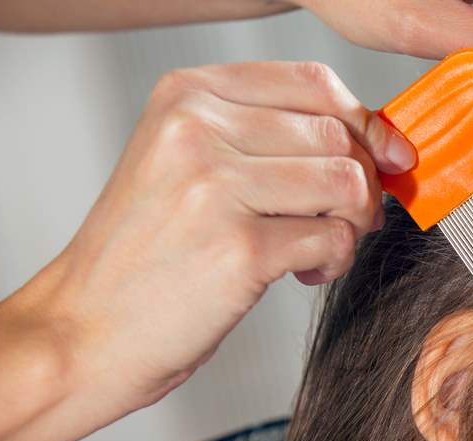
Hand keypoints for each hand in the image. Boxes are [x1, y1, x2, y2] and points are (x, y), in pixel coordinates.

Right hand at [32, 60, 415, 420]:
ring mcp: (217, 185)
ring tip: (319, 250)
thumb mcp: (193, 165)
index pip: (313, 82)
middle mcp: (197, 128)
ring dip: (353, 225)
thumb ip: (272, 139)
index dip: (364, 123)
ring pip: (346, 184)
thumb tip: (383, 143)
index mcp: (187, 95)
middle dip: (363, 184)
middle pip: (338, 136)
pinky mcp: (240, 247)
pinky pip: (334, 239)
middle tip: (344, 222)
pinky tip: (301, 273)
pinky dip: (334, 262)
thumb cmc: (152, 253)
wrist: (89, 327)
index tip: (383, 158)